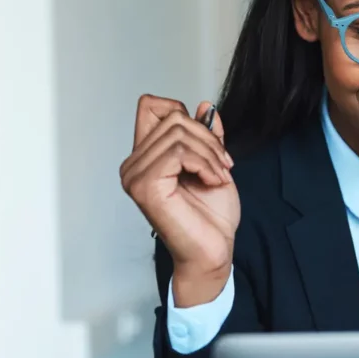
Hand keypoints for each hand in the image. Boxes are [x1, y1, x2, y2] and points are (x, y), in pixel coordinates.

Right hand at [120, 95, 239, 302]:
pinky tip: (212, 181)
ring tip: (219, 176)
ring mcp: (135, 175)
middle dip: (208, 138)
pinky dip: (204, 163)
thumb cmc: (211, 218)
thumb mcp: (214, 165)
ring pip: (177, 133)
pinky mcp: (145, 185)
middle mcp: (134, 164)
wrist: (213, 251)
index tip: (208, 144)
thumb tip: (205, 106)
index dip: (183, 113)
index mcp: (146, 157)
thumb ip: (207, 137)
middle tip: (224, 165)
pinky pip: (177, 152)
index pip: (151, 106)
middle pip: (172, 117)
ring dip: (210, 153)